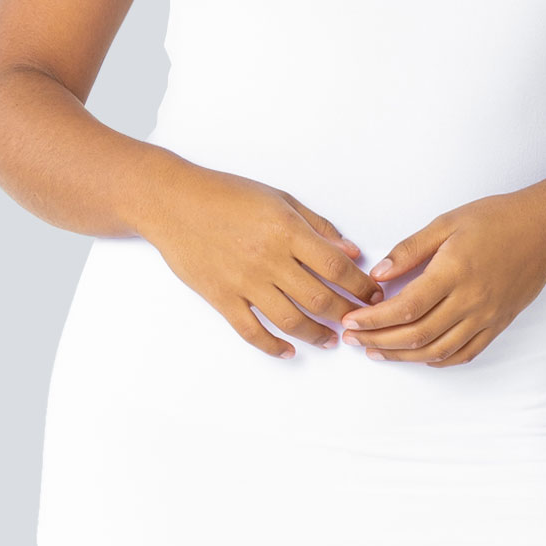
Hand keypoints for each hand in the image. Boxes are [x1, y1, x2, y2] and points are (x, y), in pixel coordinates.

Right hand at [141, 164, 378, 357]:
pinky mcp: (221, 297)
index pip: (336, 267)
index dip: (361, 286)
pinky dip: (272, 346)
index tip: (373, 296)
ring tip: (331, 340)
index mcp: (286, 231)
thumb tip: (351, 252)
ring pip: (291, 320)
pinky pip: (251, 331)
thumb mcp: (279, 199)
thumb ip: (317, 226)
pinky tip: (288, 351)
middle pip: (320, 299)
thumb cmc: (226, 194)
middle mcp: (268, 259)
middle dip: (347, 314)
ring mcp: (244, 281)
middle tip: (359, 321)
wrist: (173, 202)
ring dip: (317, 335)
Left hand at [340, 188, 545, 366]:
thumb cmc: (497, 219)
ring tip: (376, 351)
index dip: (373, 319)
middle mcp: (470, 301)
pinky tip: (418, 356)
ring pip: (437, 350)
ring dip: (402, 355)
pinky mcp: (498, 324)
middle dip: (379, 340)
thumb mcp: (447, 222)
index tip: (351, 320)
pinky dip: (437, 360)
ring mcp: (486, 317)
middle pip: (416, 334)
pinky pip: (464, 353)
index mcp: (454, 272)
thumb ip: (410, 249)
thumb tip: (378, 274)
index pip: (405, 307)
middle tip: (354, 339)